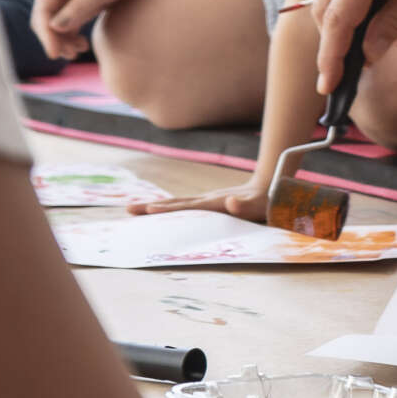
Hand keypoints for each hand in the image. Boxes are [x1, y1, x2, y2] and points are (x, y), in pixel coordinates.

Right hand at [33, 0, 164, 60]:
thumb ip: (80, 7)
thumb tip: (54, 28)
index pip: (43, 10)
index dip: (46, 34)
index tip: (55, 54)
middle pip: (46, 19)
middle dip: (55, 39)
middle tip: (71, 55)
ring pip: (56, 25)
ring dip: (63, 40)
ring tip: (79, 51)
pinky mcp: (80, 2)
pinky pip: (69, 24)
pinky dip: (72, 36)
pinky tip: (83, 46)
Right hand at [128, 180, 270, 223]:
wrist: (268, 186)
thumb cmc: (264, 201)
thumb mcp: (258, 205)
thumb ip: (244, 205)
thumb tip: (231, 202)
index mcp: (214, 202)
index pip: (187, 206)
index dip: (168, 209)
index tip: (149, 210)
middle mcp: (207, 199)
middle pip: (175, 203)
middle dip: (151, 206)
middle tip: (128, 209)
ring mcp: (206, 200)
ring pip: (177, 203)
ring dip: (155, 206)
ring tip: (134, 209)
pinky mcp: (208, 202)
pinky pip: (183, 206)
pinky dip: (167, 208)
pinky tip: (158, 212)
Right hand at [310, 0, 396, 90]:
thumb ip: (396, 22)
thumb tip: (367, 54)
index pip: (337, 20)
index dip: (330, 57)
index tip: (327, 87)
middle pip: (323, 7)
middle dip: (328, 45)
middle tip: (339, 79)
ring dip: (334, 24)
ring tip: (350, 56)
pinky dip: (343, 3)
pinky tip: (362, 22)